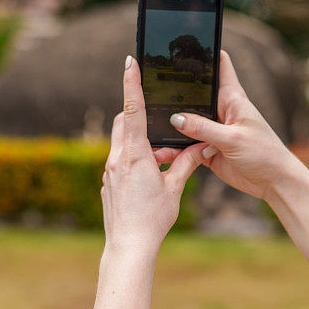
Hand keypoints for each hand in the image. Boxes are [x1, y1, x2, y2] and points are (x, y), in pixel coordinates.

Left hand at [101, 56, 206, 257]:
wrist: (128, 246)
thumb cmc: (153, 218)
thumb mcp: (174, 188)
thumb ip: (186, 163)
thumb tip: (201, 145)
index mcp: (135, 154)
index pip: (132, 109)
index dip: (132, 83)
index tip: (129, 62)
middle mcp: (117, 158)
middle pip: (123, 122)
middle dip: (136, 114)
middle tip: (155, 118)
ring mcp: (108, 171)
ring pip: (120, 142)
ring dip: (136, 140)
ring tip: (156, 158)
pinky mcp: (107, 183)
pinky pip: (118, 161)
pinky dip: (131, 159)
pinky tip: (145, 178)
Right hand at [155, 50, 300, 200]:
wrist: (274, 183)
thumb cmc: (265, 154)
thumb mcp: (233, 139)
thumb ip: (204, 128)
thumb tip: (175, 118)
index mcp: (233, 98)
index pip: (220, 66)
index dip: (206, 52)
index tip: (187, 41)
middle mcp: (221, 111)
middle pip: (194, 95)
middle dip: (175, 93)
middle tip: (151, 87)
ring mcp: (213, 130)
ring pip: (186, 122)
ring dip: (172, 126)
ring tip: (151, 125)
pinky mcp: (207, 149)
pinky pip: (186, 145)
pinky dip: (174, 148)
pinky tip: (161, 151)